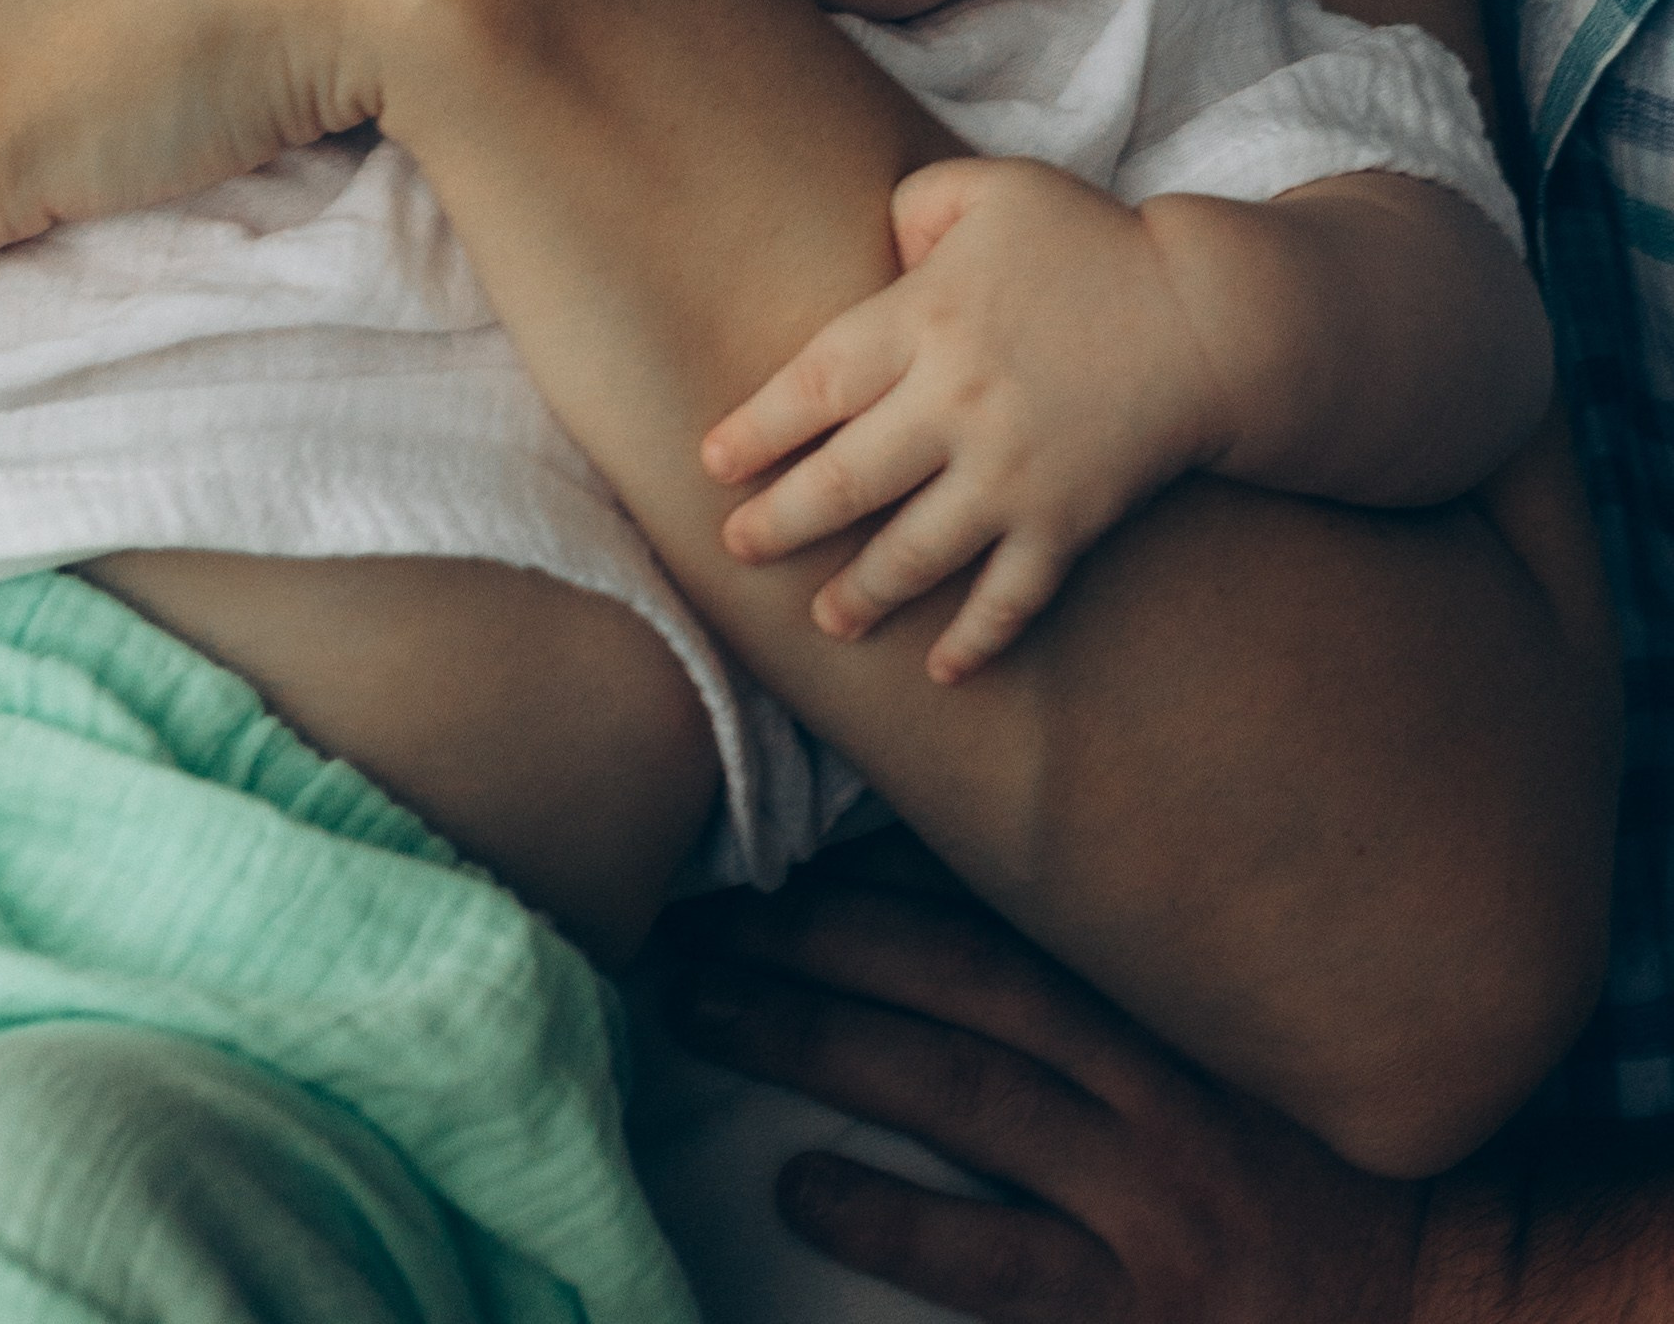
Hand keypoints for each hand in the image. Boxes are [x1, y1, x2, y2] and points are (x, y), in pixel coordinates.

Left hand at [663, 838, 1425, 1322]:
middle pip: (955, 987)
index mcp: (1157, 1006)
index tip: (764, 854)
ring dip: (820, 1044)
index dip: (870, 885)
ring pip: (961, 1094)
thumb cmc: (1298, 1154)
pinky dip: (894, 1218)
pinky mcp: (1136, 1310)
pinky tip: (804, 1184)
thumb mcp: (1213, 1038)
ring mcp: (1142, 1199)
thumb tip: (939, 898)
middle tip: (693, 922)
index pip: (995, 921)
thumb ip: (1097, 978)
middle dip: (813, 943)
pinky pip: (995, 1261)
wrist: (1438, 1290)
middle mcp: (1145, 1084)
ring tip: (708, 1009)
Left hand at [704, 156, 1223, 674]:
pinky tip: (942, 670)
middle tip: (736, 548)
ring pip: (913, 553)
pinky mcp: (1067, 520)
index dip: (756, 430)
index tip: (714, 463)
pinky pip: (1011, 596)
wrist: (1211, 314)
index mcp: (925, 320)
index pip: (813, 385)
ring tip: (821, 620)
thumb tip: (871, 252)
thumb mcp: (993, 189)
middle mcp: (956, 405)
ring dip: (859, 595)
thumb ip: (914, 205)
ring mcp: (1012, 473)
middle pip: (844, 482)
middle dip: (780, 523)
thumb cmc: (1091, 240)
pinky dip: (976, 640)